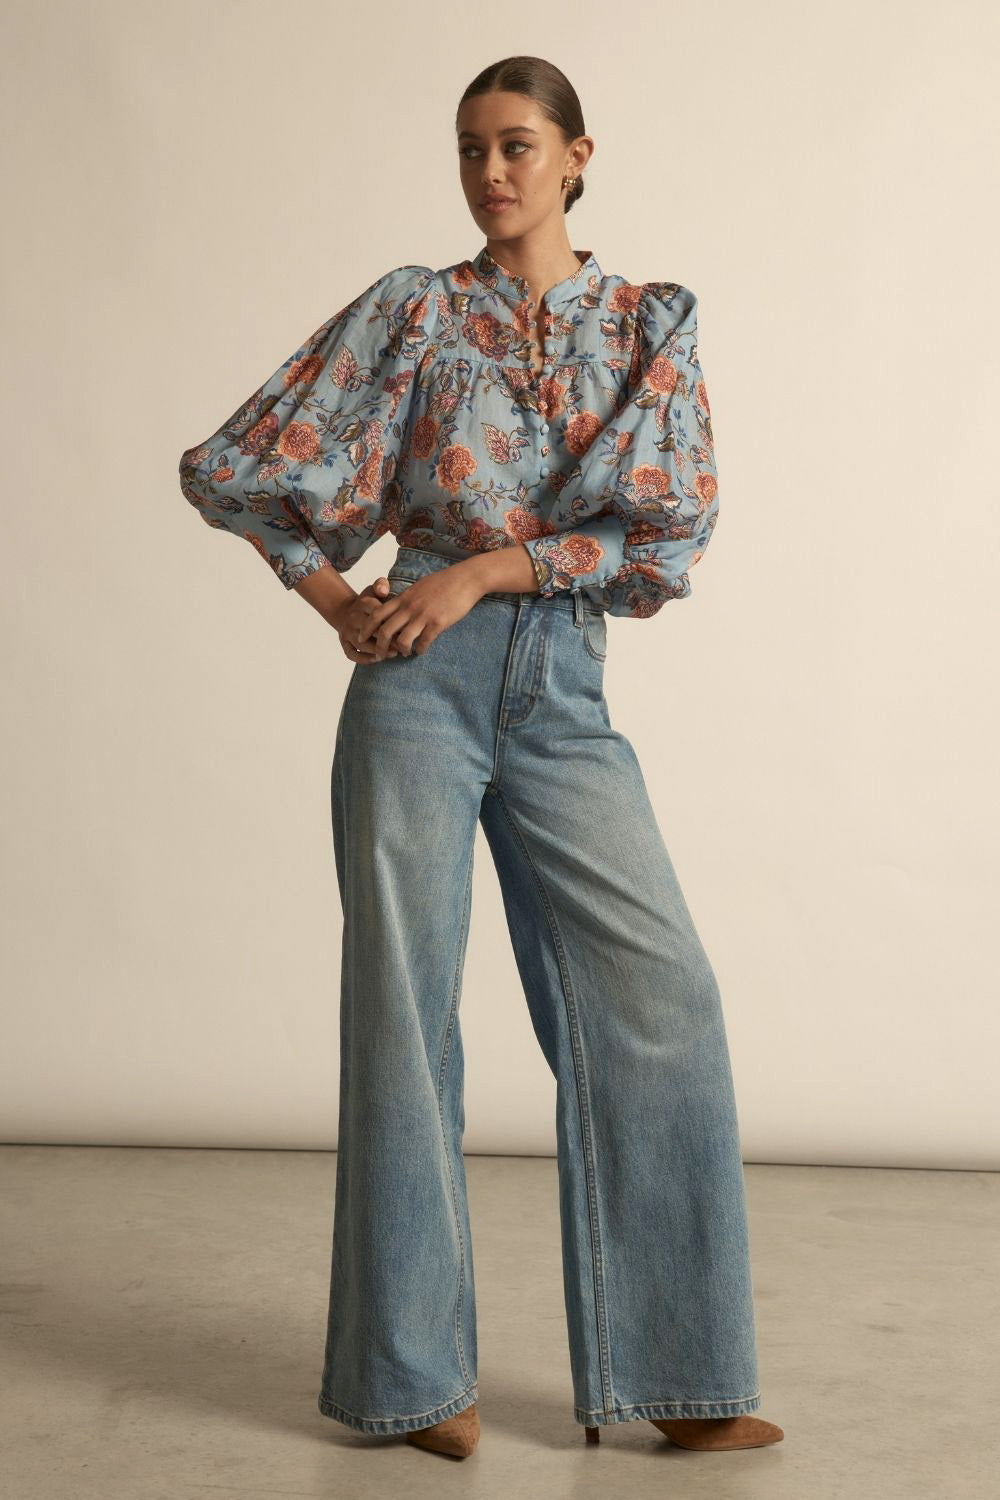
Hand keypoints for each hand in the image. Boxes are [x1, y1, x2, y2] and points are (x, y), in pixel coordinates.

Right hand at [332, 578, 403, 663]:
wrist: (347, 611)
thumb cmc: (369, 602)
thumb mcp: (374, 589)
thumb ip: (381, 585)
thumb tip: (383, 591)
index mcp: (362, 603)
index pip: (377, 613)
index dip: (392, 622)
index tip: (406, 628)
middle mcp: (352, 617)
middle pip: (371, 631)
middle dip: (388, 639)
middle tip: (403, 645)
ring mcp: (347, 631)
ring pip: (361, 645)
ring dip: (378, 651)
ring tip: (394, 654)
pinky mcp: (343, 642)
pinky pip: (351, 654)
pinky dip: (364, 659)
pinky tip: (377, 659)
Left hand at [353, 562, 482, 660]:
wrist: (466, 578)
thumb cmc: (445, 582)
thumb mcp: (419, 586)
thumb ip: (408, 598)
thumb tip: (400, 606)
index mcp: (404, 598)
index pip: (377, 614)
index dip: (366, 628)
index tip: (360, 638)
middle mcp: (410, 607)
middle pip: (386, 631)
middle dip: (380, 647)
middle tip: (380, 656)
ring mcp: (424, 615)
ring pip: (403, 640)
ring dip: (402, 650)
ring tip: (405, 653)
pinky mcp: (438, 622)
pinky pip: (424, 642)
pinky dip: (420, 650)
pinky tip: (422, 650)